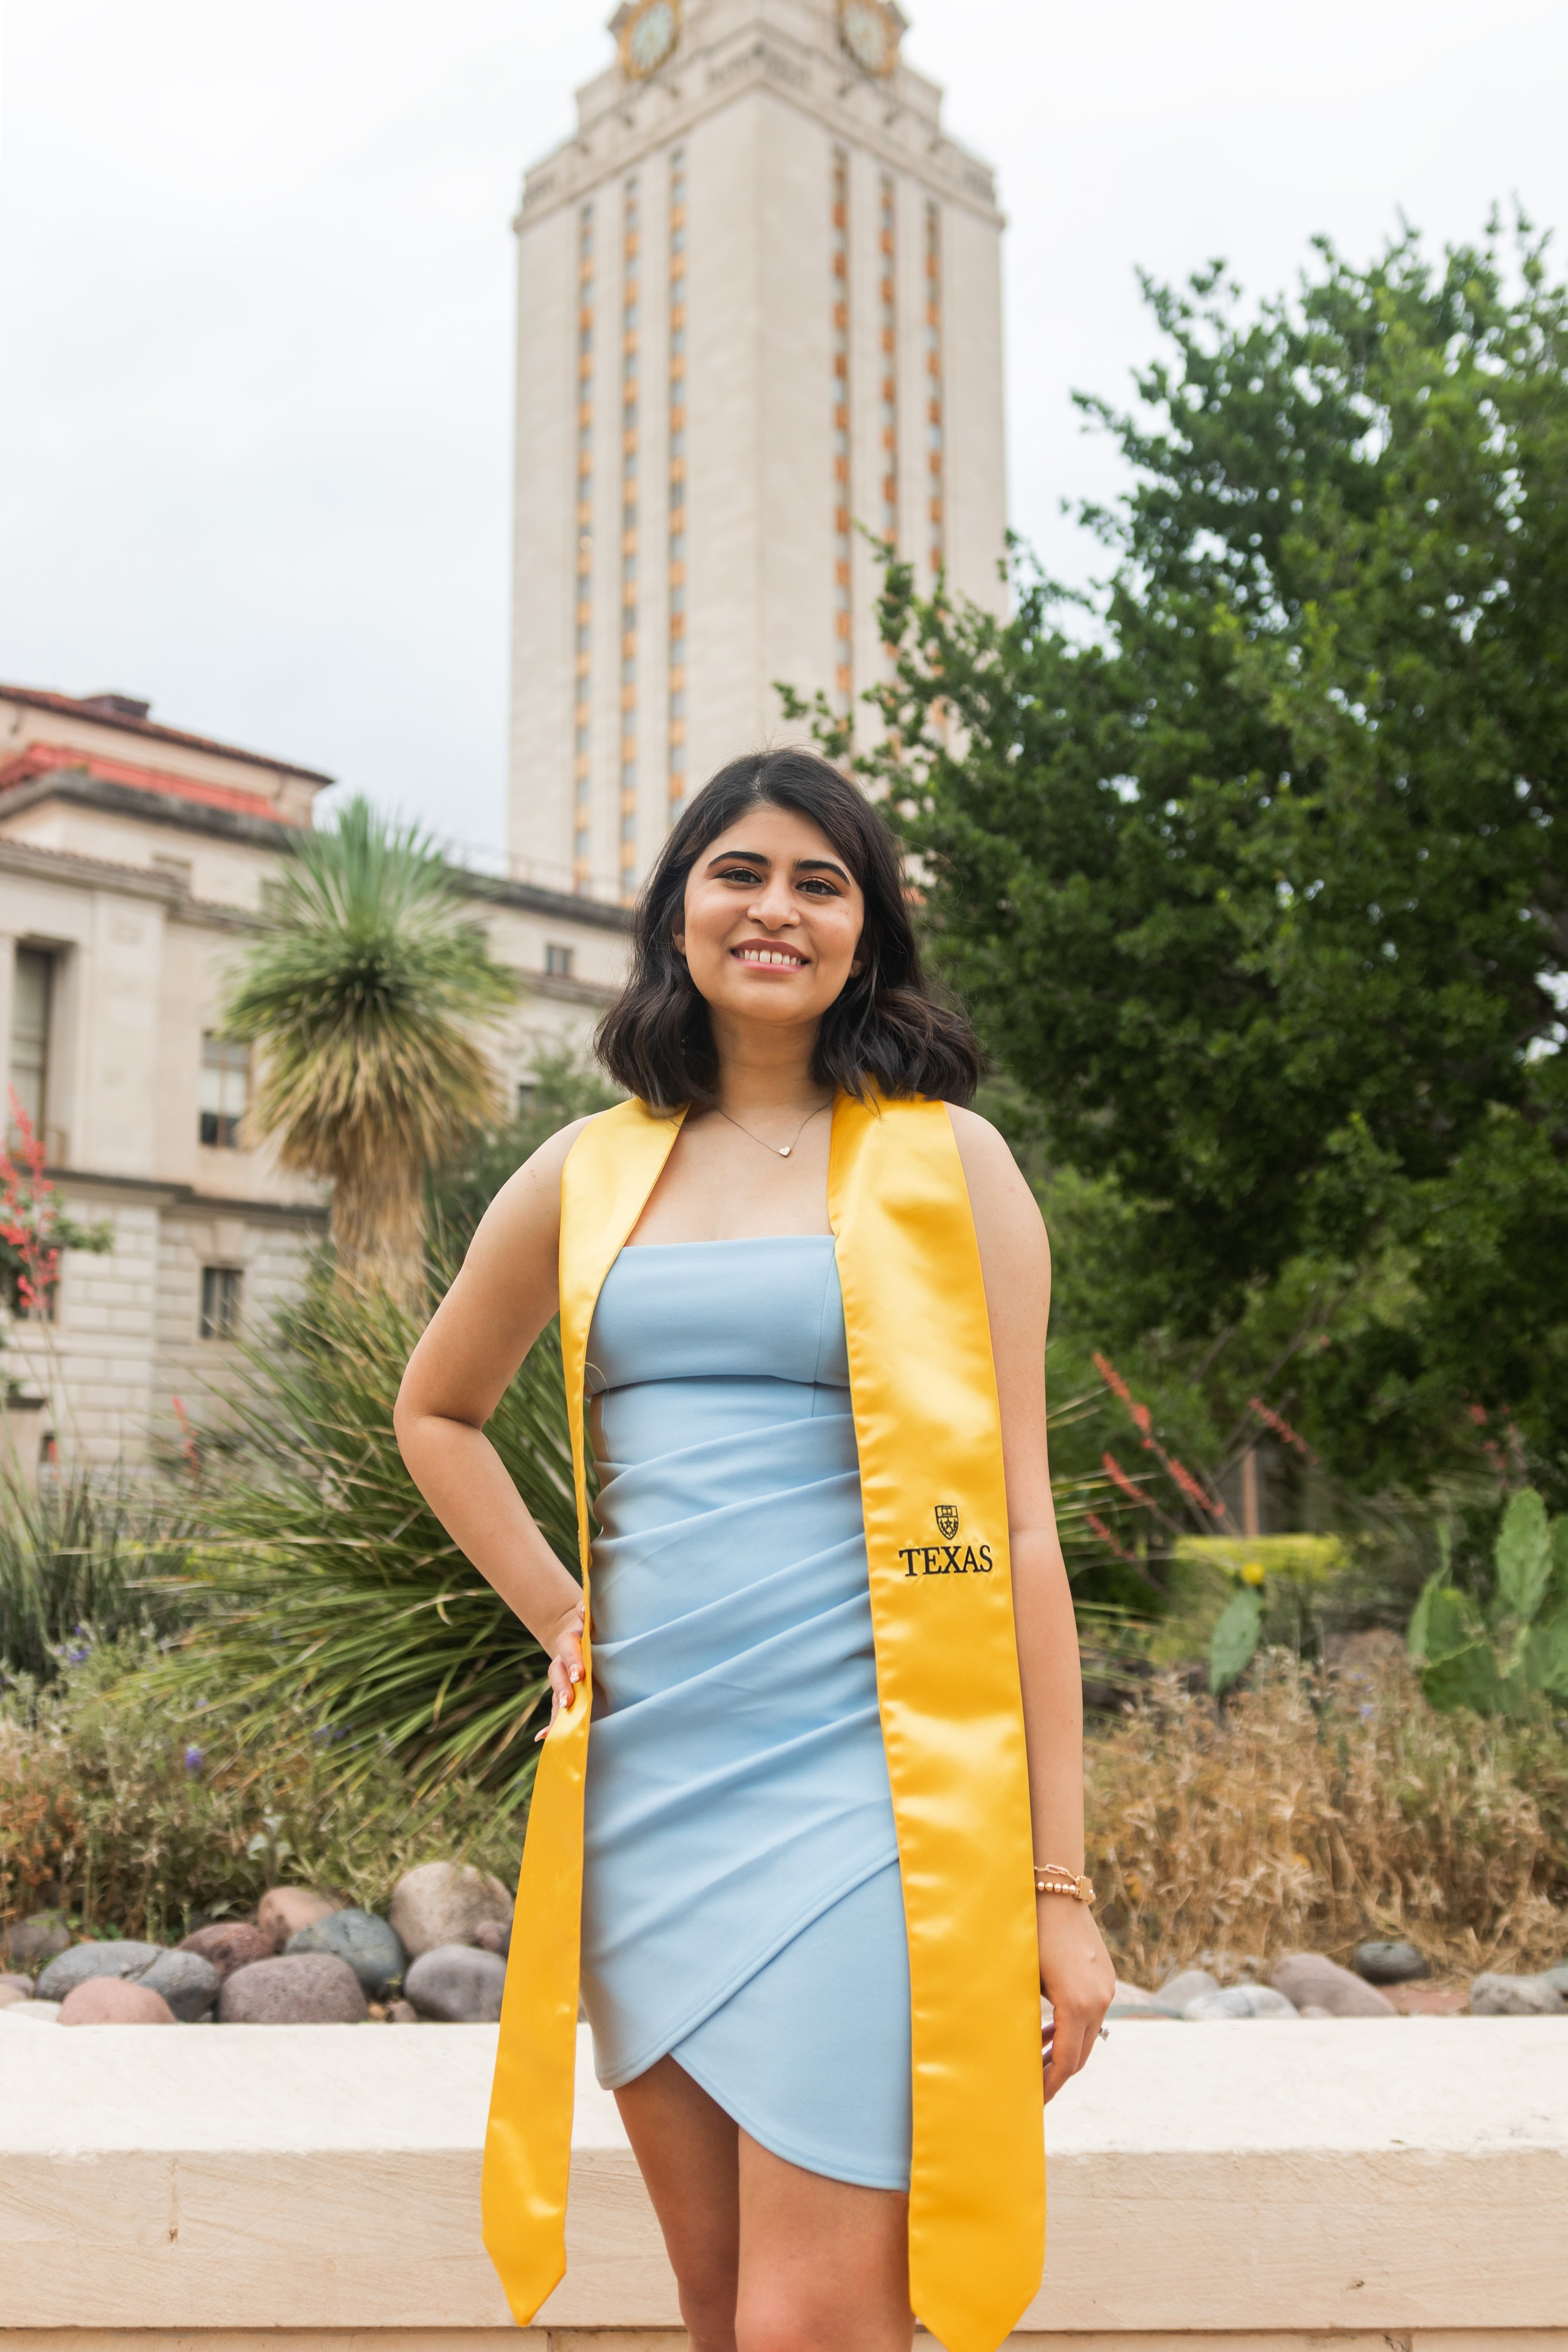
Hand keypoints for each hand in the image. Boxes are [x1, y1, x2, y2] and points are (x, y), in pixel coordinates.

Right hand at [533, 1599, 585, 1741]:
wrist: (579, 1633)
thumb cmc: (591, 1627)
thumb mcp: (591, 1618)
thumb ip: (588, 1613)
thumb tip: (585, 1609)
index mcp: (570, 1643)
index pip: (569, 1651)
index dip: (573, 1662)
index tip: (578, 1675)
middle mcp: (562, 1662)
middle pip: (557, 1675)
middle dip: (562, 1689)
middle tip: (568, 1702)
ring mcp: (561, 1678)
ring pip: (555, 1694)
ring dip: (555, 1710)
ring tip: (554, 1730)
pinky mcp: (564, 1692)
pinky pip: (556, 1708)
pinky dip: (551, 1724)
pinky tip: (543, 1738)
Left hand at [1037, 1893, 1114, 2104]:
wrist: (1057, 1894)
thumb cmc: (1031, 1935)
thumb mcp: (1024, 1980)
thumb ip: (1026, 2019)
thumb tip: (1017, 2053)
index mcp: (1077, 2005)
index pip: (1067, 2062)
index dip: (1050, 2085)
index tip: (1034, 2102)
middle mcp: (1099, 2002)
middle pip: (1081, 2055)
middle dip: (1057, 2074)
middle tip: (1034, 2089)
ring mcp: (1106, 1989)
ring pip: (1087, 2035)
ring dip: (1065, 2050)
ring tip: (1039, 2062)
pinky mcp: (1105, 1978)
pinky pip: (1091, 2014)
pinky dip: (1073, 2028)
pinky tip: (1051, 2031)